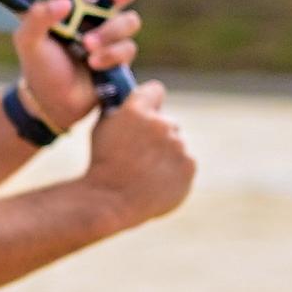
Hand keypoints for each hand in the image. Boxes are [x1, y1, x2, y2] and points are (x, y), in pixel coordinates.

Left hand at [13, 0, 141, 130]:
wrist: (51, 103)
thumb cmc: (39, 66)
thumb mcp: (28, 40)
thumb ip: (37, 18)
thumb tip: (64, 2)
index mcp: (76, 5)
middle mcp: (97, 16)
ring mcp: (111, 36)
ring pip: (129, 21)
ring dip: (110, 33)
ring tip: (87, 47)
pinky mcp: (120, 58)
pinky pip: (128, 48)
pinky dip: (111, 55)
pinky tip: (94, 64)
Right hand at [78, 79, 195, 227]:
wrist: (111, 201)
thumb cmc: (103, 163)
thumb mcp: (103, 128)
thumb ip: (121, 110)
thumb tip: (131, 102)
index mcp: (137, 110)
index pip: (155, 90)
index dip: (150, 99)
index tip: (146, 110)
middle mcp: (161, 124)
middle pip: (167, 122)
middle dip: (156, 134)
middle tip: (139, 154)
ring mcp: (178, 146)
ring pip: (176, 145)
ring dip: (165, 154)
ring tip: (145, 172)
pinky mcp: (189, 166)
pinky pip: (185, 163)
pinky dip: (174, 172)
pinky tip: (155, 182)